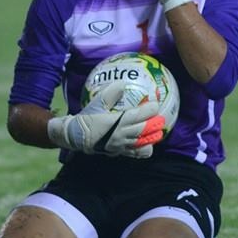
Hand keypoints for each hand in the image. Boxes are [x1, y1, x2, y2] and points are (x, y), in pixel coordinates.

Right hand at [46, 80, 165, 158]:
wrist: (75, 135)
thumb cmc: (87, 117)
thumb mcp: (97, 102)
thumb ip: (111, 93)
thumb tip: (122, 84)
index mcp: (115, 122)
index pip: (136, 116)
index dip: (148, 111)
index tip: (155, 104)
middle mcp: (119, 135)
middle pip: (141, 130)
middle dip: (153, 125)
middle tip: (162, 119)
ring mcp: (119, 145)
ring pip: (139, 143)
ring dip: (150, 138)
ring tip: (159, 134)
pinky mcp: (117, 152)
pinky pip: (133, 153)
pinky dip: (142, 151)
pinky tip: (148, 148)